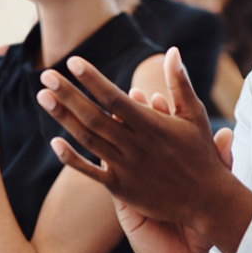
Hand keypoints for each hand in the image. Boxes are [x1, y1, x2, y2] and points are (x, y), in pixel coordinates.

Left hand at [37, 46, 251, 252]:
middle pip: (94, 116)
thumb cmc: (201, 154)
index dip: (92, 79)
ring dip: (63, 118)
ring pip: (88, 140)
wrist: (208, 201)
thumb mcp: (194, 115)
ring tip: (43, 97)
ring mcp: (127, 167)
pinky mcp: (122, 189)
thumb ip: (179, 83)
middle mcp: (135, 144)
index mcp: (152, 124)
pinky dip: (71, 159)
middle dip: (68, 94)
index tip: (73, 61)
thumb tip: (172, 51)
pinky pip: (91, 173)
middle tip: (45, 75)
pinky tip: (53, 142)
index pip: (115, 97)